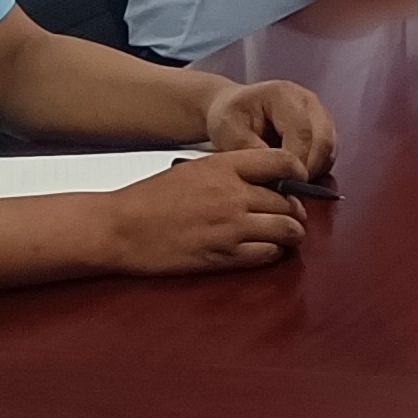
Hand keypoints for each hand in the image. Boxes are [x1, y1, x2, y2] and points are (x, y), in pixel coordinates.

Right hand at [100, 153, 314, 275]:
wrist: (120, 228)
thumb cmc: (149, 198)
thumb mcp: (192, 169)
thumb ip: (229, 170)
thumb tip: (262, 179)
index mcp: (224, 167)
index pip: (283, 162)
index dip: (297, 173)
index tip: (297, 181)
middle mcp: (233, 195)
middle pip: (288, 201)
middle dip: (294, 210)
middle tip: (291, 215)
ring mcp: (230, 227)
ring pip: (286, 229)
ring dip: (290, 233)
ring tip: (285, 235)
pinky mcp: (223, 255)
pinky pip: (266, 254)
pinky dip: (273, 253)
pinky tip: (265, 250)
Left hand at [196, 75, 335, 180]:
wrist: (231, 106)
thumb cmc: (229, 117)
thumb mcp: (229, 133)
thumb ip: (254, 152)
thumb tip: (279, 176)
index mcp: (284, 95)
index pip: (302, 132)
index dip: (296, 162)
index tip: (283, 184)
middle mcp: (308, 100)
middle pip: (323, 140)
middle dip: (308, 170)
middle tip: (288, 189)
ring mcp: (318, 112)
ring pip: (329, 148)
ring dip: (314, 170)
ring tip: (290, 182)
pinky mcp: (322, 126)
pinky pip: (328, 152)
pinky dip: (317, 168)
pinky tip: (295, 175)